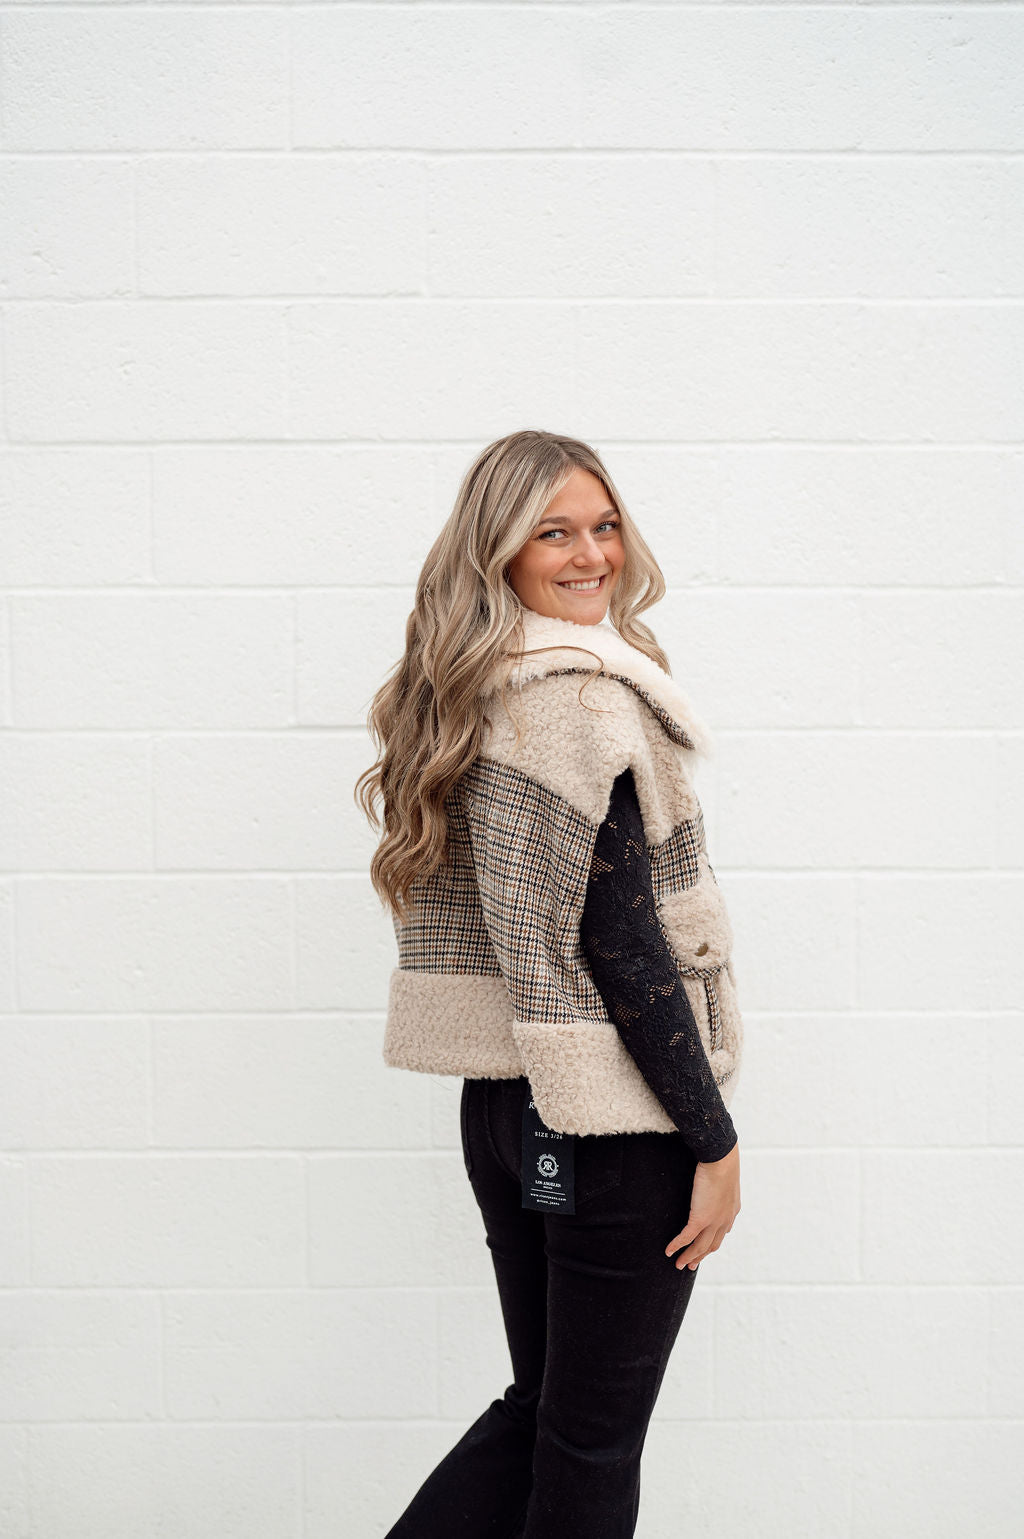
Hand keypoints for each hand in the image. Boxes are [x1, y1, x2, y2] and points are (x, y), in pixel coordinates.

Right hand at [664, 1141, 740, 1271]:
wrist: (721, 1160)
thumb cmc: (721, 1161)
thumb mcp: (723, 1176)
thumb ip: (718, 1184)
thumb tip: (709, 1177)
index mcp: (732, 1211)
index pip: (722, 1233)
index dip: (712, 1243)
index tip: (704, 1249)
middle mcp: (725, 1220)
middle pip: (711, 1245)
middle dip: (700, 1256)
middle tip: (690, 1265)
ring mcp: (713, 1222)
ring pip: (700, 1247)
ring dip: (689, 1257)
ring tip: (679, 1265)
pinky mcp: (700, 1219)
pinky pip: (686, 1238)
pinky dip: (677, 1246)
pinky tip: (668, 1251)